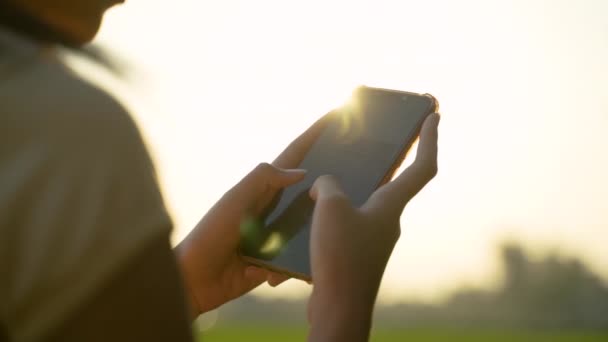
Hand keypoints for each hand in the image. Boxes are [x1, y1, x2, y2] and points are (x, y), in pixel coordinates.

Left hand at [176, 112, 332, 315]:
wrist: (195, 280)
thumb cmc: (211, 233)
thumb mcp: (236, 199)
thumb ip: (263, 179)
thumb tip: (301, 172)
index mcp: (263, 189)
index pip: (293, 158)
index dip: (312, 138)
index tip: (333, 117)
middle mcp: (273, 209)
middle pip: (308, 190)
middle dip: (330, 181)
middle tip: (358, 174)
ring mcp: (277, 235)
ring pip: (309, 227)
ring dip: (318, 230)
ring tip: (338, 230)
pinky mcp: (278, 261)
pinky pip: (299, 260)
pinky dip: (298, 264)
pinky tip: (298, 266)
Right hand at [308, 113, 439, 341]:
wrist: (338, 307)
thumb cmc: (341, 257)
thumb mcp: (331, 207)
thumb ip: (329, 184)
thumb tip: (325, 185)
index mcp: (390, 206)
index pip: (422, 166)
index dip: (429, 139)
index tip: (434, 116)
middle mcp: (388, 221)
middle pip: (393, 182)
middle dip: (388, 159)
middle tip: (381, 138)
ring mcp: (373, 239)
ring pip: (365, 203)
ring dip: (353, 188)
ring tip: (328, 176)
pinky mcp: (357, 254)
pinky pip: (349, 222)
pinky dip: (335, 212)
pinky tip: (313, 212)